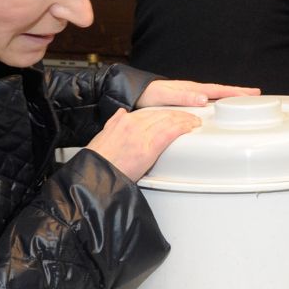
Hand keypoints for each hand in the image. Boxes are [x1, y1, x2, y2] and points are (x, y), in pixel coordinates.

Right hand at [86, 108, 201, 181]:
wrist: (94, 175)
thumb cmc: (98, 160)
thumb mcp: (103, 135)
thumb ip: (114, 122)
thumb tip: (121, 113)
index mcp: (124, 121)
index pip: (151, 112)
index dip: (166, 112)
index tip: (175, 114)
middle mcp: (133, 124)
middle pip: (162, 114)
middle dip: (178, 114)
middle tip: (190, 117)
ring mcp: (141, 135)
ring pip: (168, 121)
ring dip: (184, 120)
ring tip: (194, 122)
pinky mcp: (148, 148)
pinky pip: (169, 133)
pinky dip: (181, 128)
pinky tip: (189, 128)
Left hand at [135, 80, 259, 107]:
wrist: (133, 94)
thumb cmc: (147, 94)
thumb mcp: (164, 96)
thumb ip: (183, 97)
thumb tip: (203, 99)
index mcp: (191, 89)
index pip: (219, 91)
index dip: (236, 93)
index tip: (252, 94)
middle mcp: (193, 91)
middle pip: (221, 92)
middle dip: (239, 93)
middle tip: (256, 95)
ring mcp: (190, 96)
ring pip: (215, 97)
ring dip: (229, 98)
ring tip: (243, 101)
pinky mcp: (185, 102)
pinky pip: (207, 102)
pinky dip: (217, 103)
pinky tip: (220, 108)